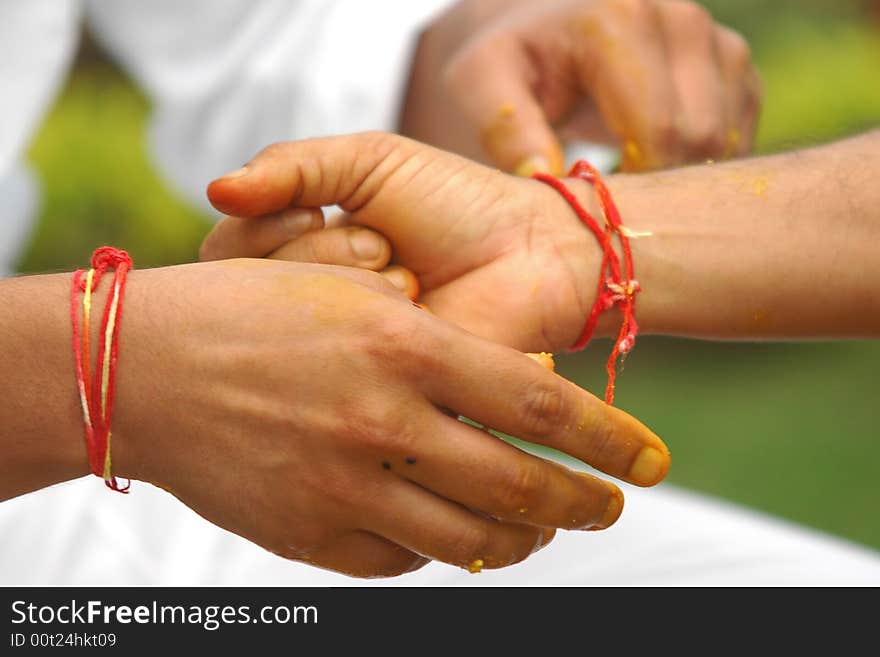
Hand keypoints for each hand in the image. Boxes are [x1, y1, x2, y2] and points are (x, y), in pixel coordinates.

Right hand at [109, 259, 668, 577]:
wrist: (144, 369)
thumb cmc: (250, 313)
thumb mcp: (350, 295)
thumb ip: (437, 348)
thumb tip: (514, 392)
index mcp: (402, 344)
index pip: (538, 403)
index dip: (609, 437)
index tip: (651, 461)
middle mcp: (382, 419)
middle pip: (519, 486)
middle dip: (583, 505)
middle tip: (609, 509)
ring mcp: (343, 486)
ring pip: (468, 537)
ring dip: (521, 540)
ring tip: (543, 531)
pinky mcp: (307, 534)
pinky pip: (401, 560)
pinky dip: (441, 552)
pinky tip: (454, 536)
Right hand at [203, 132, 607, 353]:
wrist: (535, 250)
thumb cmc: (456, 203)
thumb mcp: (369, 164)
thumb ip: (293, 167)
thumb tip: (215, 189)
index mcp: (299, 265)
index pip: (229, 258)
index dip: (268, 235)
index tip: (327, 219)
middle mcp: (314, 321)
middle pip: (255, 304)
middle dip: (321, 260)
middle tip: (385, 249)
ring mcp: (346, 366)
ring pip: (293, 348)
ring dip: (351, 296)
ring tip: (410, 278)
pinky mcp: (382, 405)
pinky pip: (341, 384)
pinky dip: (375, 341)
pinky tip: (416, 310)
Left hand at [400, 0, 761, 172]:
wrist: (545, 41)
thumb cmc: (511, 69)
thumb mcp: (483, 88)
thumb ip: (507, 127)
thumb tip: (546, 175)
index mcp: (617, 20)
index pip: (658, 130)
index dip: (635, 187)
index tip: (596, 213)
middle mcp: (679, 20)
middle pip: (701, 138)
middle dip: (660, 185)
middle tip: (612, 206)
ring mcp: (717, 41)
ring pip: (727, 142)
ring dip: (683, 178)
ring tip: (627, 183)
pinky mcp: (736, 68)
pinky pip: (741, 138)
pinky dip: (702, 165)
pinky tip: (652, 168)